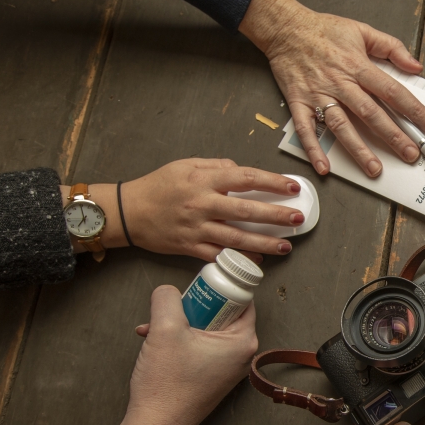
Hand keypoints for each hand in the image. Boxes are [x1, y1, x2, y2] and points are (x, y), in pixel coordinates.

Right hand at [63, 159, 303, 261]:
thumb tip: (241, 170)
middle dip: (275, 215)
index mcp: (202, 180)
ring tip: (286, 246)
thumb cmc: (158, 186)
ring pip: (236, 238)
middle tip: (297, 218)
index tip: (292, 187)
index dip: (272, 182)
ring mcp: (196, 228)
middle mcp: (201, 204)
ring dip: (264, 243)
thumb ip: (216, 166)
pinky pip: (220, 256)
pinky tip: (258, 260)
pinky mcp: (189, 248)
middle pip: (245, 210)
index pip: (245, 178)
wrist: (127, 212)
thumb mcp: (184, 165)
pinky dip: (240, 259)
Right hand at [128, 286, 257, 424]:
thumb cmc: (167, 385)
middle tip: (170, 308)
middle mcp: (241, 355)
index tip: (196, 285)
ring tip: (152, 328)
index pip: (241, 299)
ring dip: (179, 323)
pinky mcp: (211, 376)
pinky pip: (199, 346)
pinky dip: (179, 340)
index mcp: (243, 341)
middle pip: (222, 313)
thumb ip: (167, 298)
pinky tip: (153, 342)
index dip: (218, 288)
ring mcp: (226, 367)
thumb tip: (168, 290)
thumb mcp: (165, 328)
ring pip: (206, 329)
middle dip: (191, 307)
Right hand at [239, 0, 424, 177]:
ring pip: (342, 126)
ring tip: (374, 168)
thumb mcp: (362, 30)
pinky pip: (306, 130)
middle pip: (371, 113)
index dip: (414, 110)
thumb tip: (415, 66)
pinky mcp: (299, 103)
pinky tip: (324, 166)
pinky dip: (313, 149)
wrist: (285, 28)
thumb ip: (391, 47)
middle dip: (393, 136)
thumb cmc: (323, 30)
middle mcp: (340, 83)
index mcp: (358, 66)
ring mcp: (319, 95)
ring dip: (358, 149)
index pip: (392, 92)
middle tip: (410, 154)